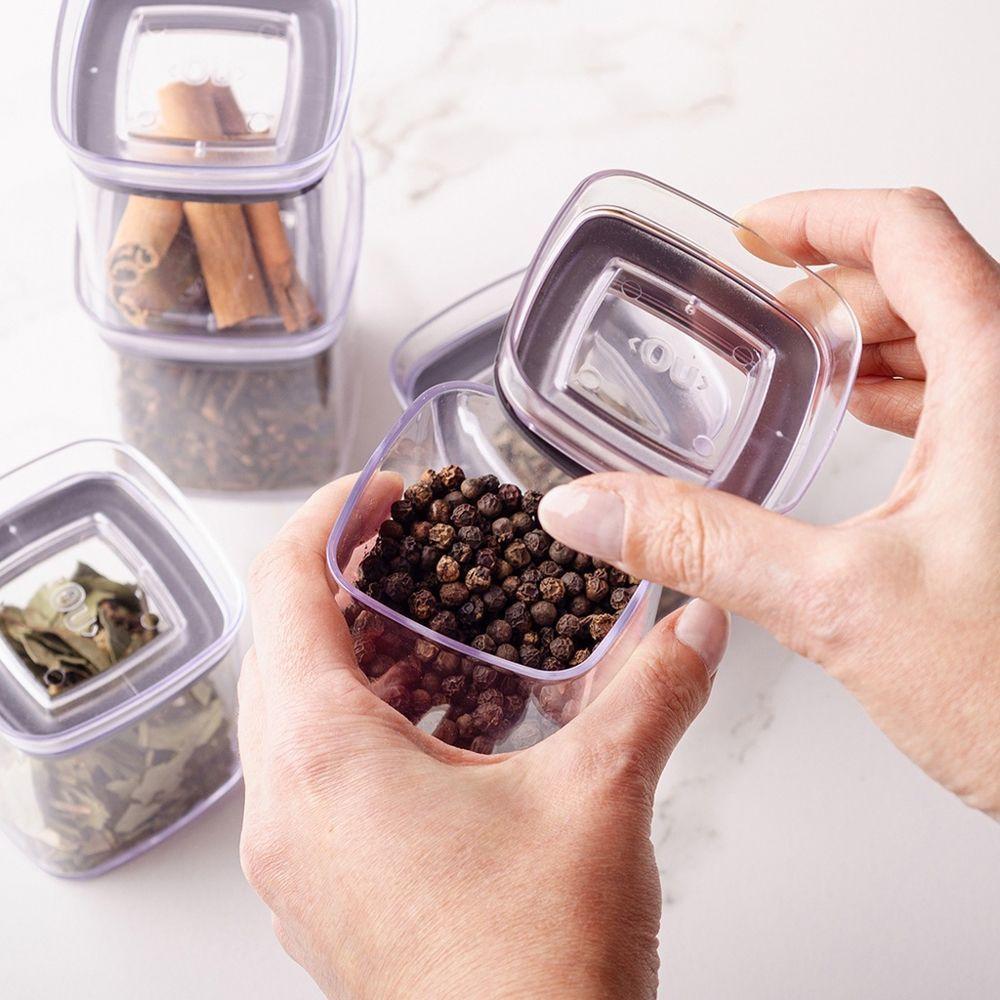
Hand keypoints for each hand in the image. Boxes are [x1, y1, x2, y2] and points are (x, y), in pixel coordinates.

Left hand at [238, 475, 728, 999]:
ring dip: (364, 660)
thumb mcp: (601, 799)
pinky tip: (451, 725)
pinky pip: (320, 773)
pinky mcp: (324, 892)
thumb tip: (696, 625)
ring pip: (299, 713)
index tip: (388, 491)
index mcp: (322, 758)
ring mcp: (296, 858)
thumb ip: (654, 691)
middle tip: (424, 556)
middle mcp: (285, 808)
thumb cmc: (534, 970)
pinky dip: (372, 726)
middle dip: (354, 585)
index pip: (284, 588)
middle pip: (285, 645)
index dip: (332, 517)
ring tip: (444, 635)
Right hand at [538, 188, 999, 817]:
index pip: (910, 235)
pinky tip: (866, 424)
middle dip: (832, 286)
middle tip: (757, 315)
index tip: (752, 232)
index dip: (819, 216)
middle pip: (932, 278)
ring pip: (958, 336)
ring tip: (798, 365)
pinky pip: (977, 396)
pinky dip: (912, 392)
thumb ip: (703, 546)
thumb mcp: (839, 604)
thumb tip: (595, 510)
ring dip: (873, 338)